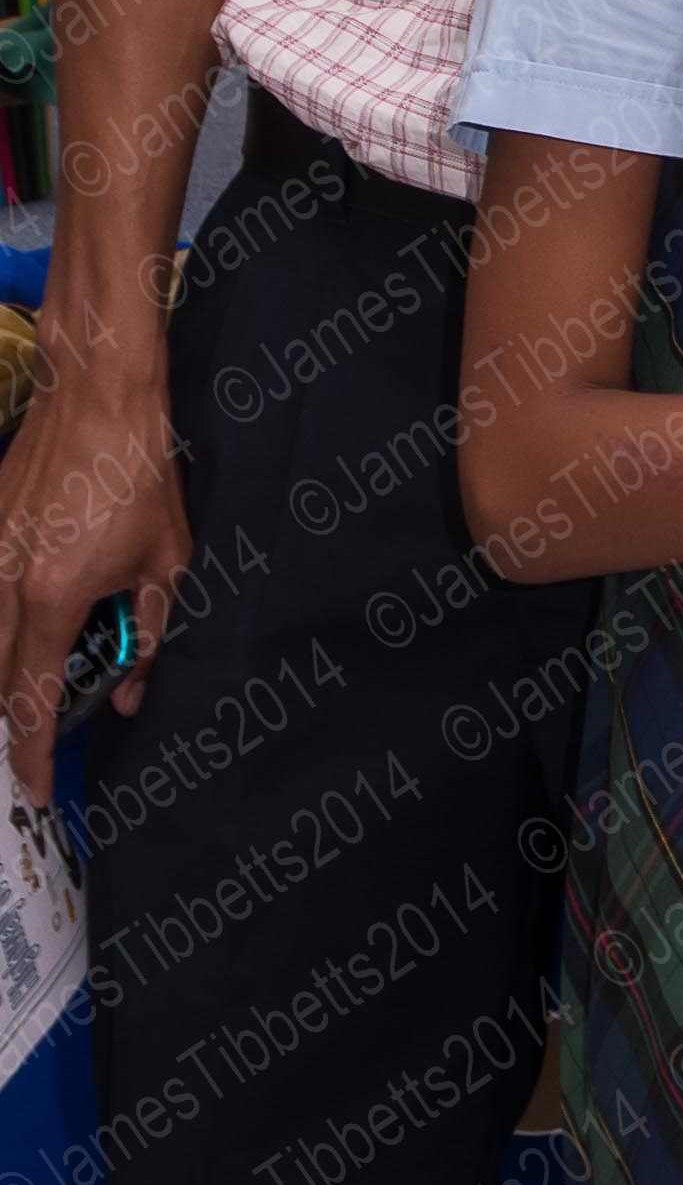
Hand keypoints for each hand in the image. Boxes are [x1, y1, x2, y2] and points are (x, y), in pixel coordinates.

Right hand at [0, 359, 188, 806]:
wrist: (96, 397)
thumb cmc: (140, 475)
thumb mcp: (165, 561)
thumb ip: (145, 633)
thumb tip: (130, 692)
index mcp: (53, 598)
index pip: (32, 699)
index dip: (35, 752)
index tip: (38, 787)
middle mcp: (3, 584)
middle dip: (12, 724)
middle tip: (39, 744)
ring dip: (1, 677)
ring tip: (30, 693)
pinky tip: (18, 634)